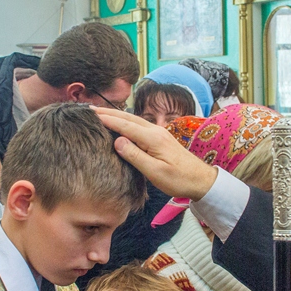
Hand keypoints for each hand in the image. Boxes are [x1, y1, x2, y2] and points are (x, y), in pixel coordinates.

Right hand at [93, 107, 217, 199]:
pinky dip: (125, 122)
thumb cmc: (178, 179)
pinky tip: (120, 124)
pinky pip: (139, 125)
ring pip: (134, 120)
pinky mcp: (160, 138)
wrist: (200, 180)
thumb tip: (117, 141)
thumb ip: (135, 156)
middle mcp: (155, 131)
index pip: (125, 125)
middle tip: (89, 110)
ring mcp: (159, 133)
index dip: (107, 120)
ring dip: (116, 115)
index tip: (91, 115)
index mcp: (153, 138)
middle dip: (108, 113)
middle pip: (128, 118)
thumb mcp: (155, 172)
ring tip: (100, 113)